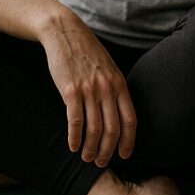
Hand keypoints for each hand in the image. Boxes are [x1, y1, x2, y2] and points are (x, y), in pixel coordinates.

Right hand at [41, 16, 136, 166]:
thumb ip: (114, 89)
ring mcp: (89, 90)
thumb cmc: (86, 52)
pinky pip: (76, 121)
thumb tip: (117, 113)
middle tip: (101, 162)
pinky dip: (75, 138)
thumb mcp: (108, 68)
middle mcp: (107, 89)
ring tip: (87, 158)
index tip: (124, 155)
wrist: (65, 33)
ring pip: (94, 129)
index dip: (128, 141)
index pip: (130, 120)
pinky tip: (73, 146)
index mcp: (119, 84)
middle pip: (113, 129)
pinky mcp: (70, 90)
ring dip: (91, 148)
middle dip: (108, 150)